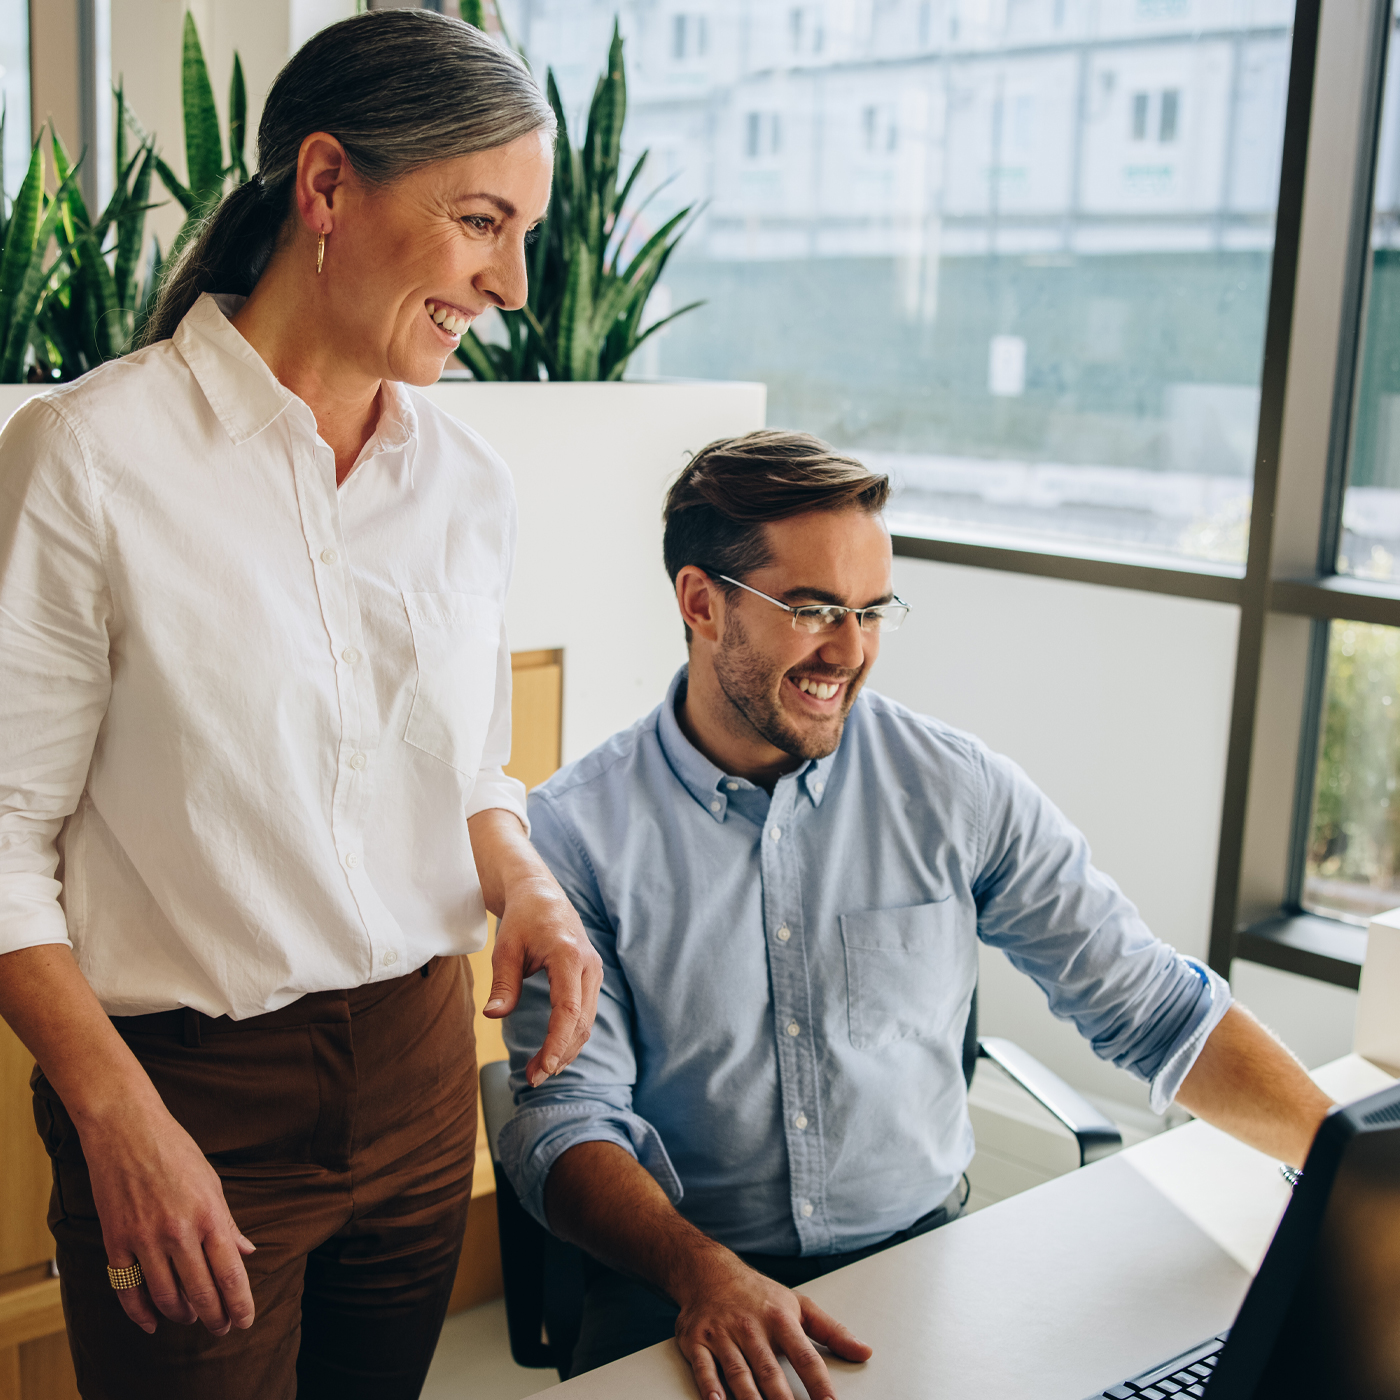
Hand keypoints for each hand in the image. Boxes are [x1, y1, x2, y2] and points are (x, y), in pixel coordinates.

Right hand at [81, 1097, 255, 1335]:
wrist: (126, 1130)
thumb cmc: (176, 1151)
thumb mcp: (211, 1182)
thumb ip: (228, 1223)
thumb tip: (246, 1252)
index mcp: (209, 1214)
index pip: (230, 1273)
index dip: (239, 1303)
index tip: (244, 1321)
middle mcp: (179, 1231)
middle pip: (200, 1292)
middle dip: (214, 1317)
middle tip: (221, 1328)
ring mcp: (144, 1238)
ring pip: (165, 1296)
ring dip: (181, 1315)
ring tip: (191, 1318)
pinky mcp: (116, 1240)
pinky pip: (127, 1289)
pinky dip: (140, 1312)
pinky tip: (152, 1322)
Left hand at [484, 873, 602, 1086]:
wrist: (542, 895)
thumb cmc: (523, 919)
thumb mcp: (506, 948)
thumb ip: (503, 983)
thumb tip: (493, 1015)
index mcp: (569, 956)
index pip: (568, 1010)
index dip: (557, 1043)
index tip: (543, 1069)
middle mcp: (589, 966)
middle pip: (581, 1023)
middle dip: (559, 1055)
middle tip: (532, 1079)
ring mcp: (594, 972)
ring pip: (587, 1022)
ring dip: (566, 1050)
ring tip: (538, 1072)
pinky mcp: (591, 978)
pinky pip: (586, 1014)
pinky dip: (571, 1036)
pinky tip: (553, 1053)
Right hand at [673, 1252, 871, 1399]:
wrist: (709, 1271)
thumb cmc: (759, 1295)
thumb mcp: (799, 1305)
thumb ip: (832, 1330)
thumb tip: (865, 1352)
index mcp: (780, 1318)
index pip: (805, 1355)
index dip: (819, 1383)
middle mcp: (751, 1326)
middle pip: (769, 1370)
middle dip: (783, 1399)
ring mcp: (723, 1334)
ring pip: (738, 1372)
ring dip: (749, 1398)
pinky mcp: (697, 1341)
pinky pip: (703, 1367)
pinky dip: (710, 1386)